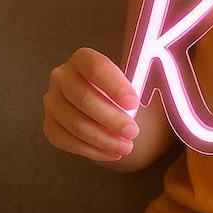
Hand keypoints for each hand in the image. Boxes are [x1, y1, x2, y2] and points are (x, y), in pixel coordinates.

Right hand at [43, 47, 139, 162]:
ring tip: (126, 147)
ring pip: (75, 123)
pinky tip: (112, 153)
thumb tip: (163, 82)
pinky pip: (66, 141)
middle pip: (83, 98)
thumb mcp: (130, 80)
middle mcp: (61, 76)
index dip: (115, 86)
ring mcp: (52, 101)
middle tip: (134, 132)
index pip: (96, 68)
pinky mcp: (49, 124)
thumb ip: (140, 80)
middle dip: (111, 118)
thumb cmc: (119, 91)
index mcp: (82, 58)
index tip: (134, 103)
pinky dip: (91, 150)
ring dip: (103, 139)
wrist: (101, 104)